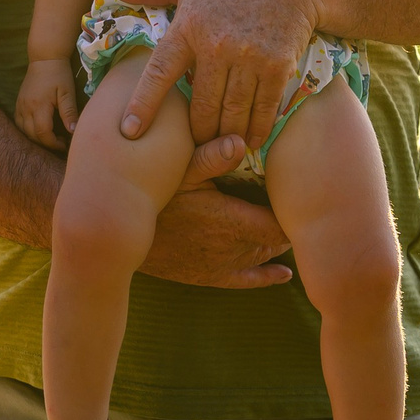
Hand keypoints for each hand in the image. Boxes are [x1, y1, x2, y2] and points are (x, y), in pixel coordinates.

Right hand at [13, 59, 78, 149]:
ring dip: (36, 138)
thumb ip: (69, 113)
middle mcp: (26, 107)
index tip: (65, 143)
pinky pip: (19, 123)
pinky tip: (38, 128)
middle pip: (32, 135)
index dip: (54, 143)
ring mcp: (20, 105)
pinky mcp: (18, 103)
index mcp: (39, 105)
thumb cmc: (59, 74)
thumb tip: (73, 132)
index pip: (43, 133)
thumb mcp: (68, 93)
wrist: (45, 58)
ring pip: (23, 131)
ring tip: (50, 136)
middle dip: (46, 143)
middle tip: (60, 141)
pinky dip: (27, 130)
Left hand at [97, 0, 314, 150]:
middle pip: (201, 106)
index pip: (159, 72)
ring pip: (232, 112)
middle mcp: (217, 45)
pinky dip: (256, 129)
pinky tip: (251, 141)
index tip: (130, 132)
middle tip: (191, 147)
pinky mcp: (277, 66)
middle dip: (195, 133)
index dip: (143, 104)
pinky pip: (264, 108)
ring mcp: (249, 57)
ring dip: (225, 136)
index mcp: (189, 27)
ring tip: (219, 148)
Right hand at [140, 134, 294, 288]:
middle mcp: (233, 248)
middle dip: (285, 225)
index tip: (296, 195)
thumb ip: (211, 156)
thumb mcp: (178, 170)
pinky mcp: (209, 276)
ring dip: (275, 245)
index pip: (279, 222)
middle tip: (294, 207)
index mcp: (232, 220)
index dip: (291, 210)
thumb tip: (239, 140)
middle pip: (275, 240)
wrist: (122, 238)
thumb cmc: (152, 198)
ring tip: (287, 229)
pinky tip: (283, 273)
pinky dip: (268, 276)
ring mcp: (222, 265)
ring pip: (262, 257)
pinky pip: (247, 280)